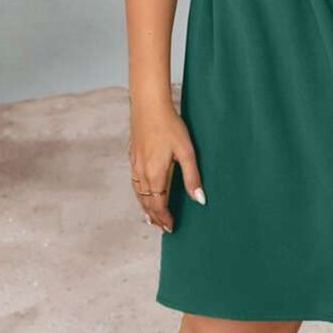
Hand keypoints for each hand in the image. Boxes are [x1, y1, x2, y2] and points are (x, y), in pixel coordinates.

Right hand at [127, 102, 206, 232]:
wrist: (149, 106)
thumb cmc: (169, 126)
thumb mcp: (186, 151)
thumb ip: (192, 177)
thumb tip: (200, 199)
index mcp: (156, 175)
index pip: (158, 205)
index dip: (165, 218)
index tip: (171, 227)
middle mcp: (142, 174)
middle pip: (147, 203)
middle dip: (155, 217)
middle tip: (163, 227)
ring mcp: (135, 165)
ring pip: (139, 194)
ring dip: (146, 207)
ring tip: (152, 217)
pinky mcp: (133, 156)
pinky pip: (135, 183)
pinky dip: (140, 194)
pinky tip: (143, 192)